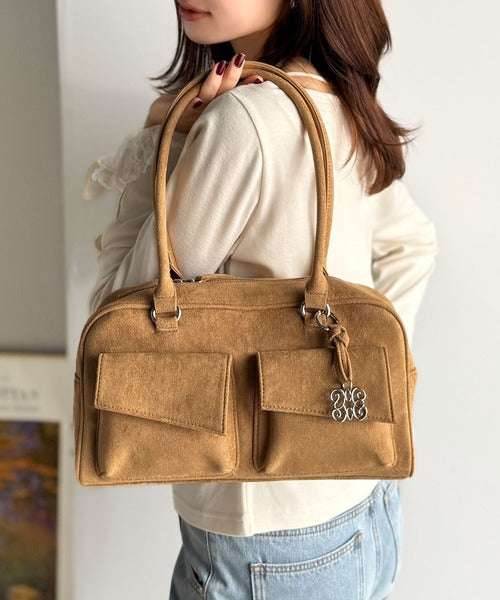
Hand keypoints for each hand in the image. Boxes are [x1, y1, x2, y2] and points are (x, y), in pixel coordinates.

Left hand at [143, 53, 262, 132]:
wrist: (158, 126)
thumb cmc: (182, 111)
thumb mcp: (201, 96)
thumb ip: (213, 85)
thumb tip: (228, 66)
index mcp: (216, 110)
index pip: (233, 96)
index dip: (246, 87)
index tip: (259, 77)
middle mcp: (208, 115)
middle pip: (223, 96)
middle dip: (231, 79)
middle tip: (239, 61)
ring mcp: (193, 116)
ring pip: (207, 99)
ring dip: (213, 84)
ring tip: (220, 65)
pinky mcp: (176, 116)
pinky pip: (185, 111)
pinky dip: (191, 106)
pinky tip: (197, 100)